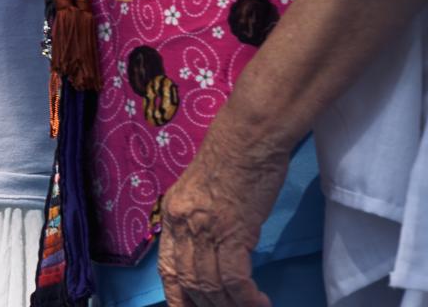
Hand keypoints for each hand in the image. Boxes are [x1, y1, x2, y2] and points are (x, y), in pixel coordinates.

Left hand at [158, 122, 292, 306]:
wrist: (247, 138)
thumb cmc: (231, 160)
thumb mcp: (201, 192)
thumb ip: (198, 221)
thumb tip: (206, 249)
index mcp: (171, 215)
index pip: (167, 268)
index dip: (177, 297)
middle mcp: (182, 224)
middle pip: (189, 281)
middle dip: (208, 305)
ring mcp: (205, 229)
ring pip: (211, 285)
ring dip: (231, 305)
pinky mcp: (233, 231)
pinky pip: (234, 279)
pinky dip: (247, 297)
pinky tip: (260, 302)